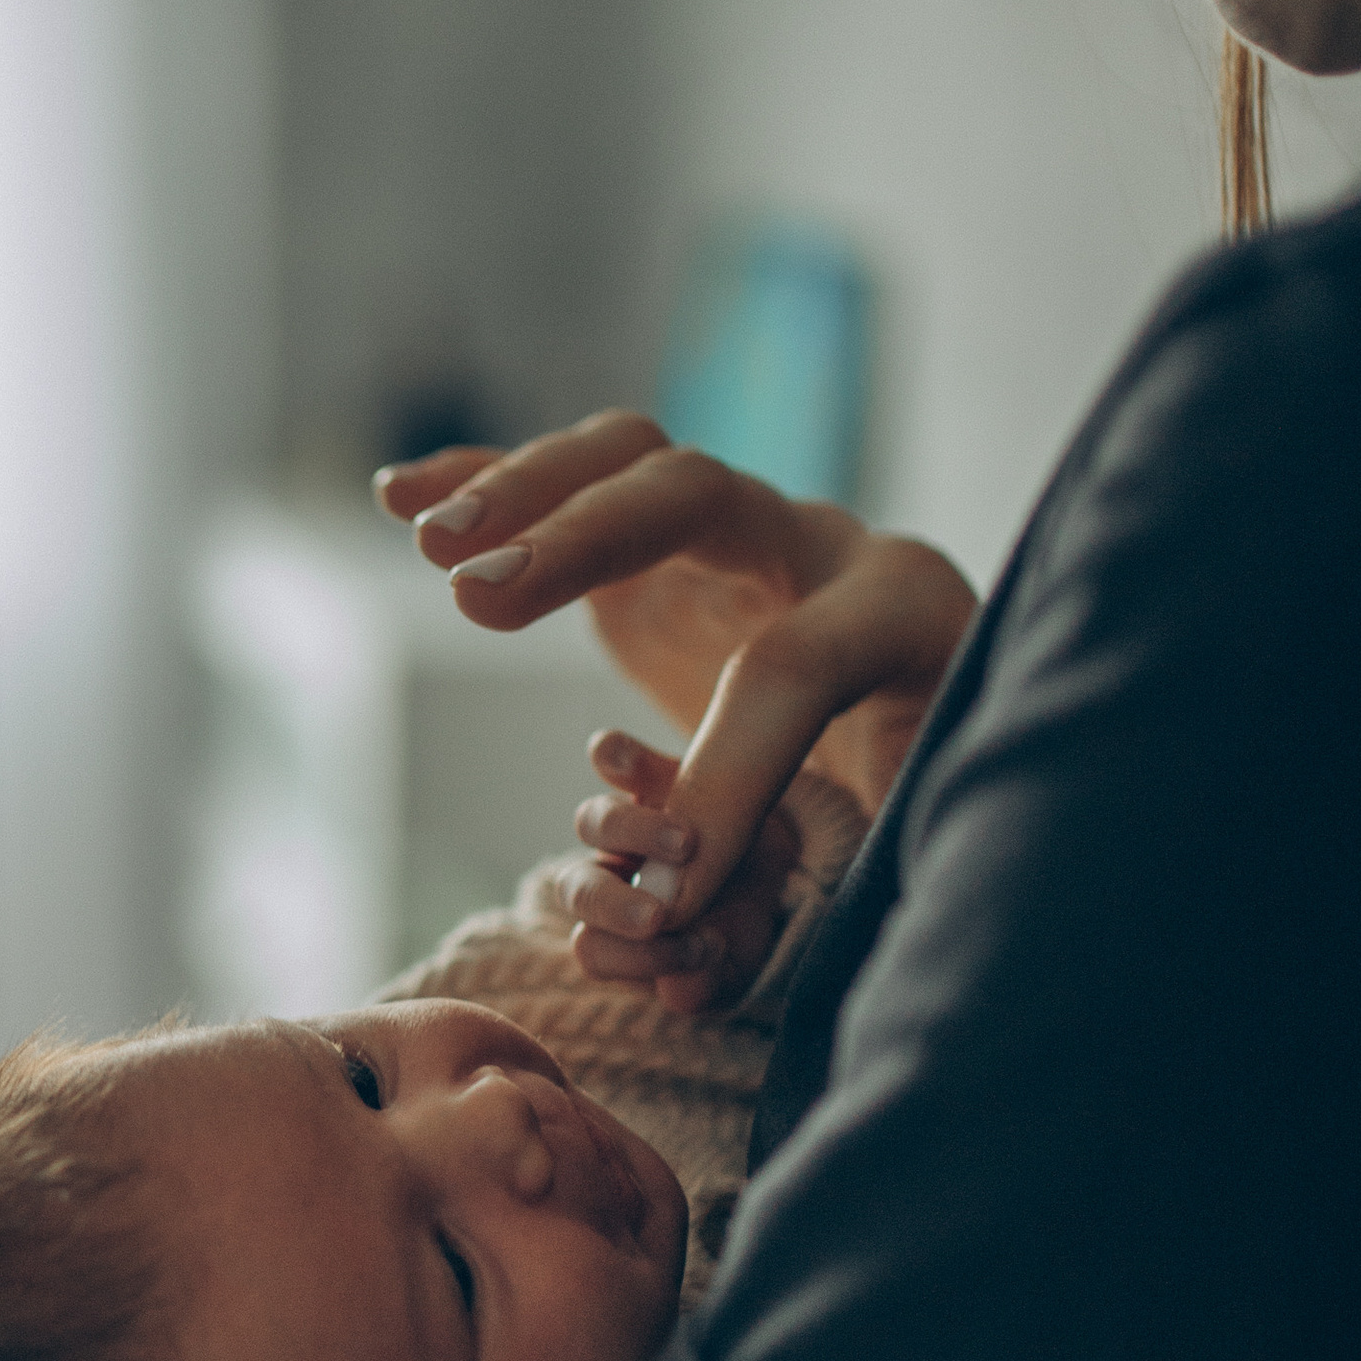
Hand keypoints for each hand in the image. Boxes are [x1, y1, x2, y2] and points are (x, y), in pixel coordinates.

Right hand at [377, 415, 974, 978]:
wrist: (962, 724)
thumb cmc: (944, 794)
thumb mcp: (916, 833)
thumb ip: (819, 861)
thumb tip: (670, 897)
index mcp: (904, 615)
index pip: (798, 661)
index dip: (724, 764)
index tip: (673, 869)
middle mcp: (820, 549)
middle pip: (697, 495)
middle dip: (587, 538)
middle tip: (482, 594)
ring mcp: (739, 536)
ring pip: (630, 464)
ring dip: (525, 495)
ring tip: (437, 550)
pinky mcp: (672, 553)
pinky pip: (578, 490)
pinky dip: (489, 480)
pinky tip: (398, 496)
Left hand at [549, 733, 800, 1010]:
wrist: (769, 872)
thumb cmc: (735, 928)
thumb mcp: (730, 964)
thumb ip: (702, 982)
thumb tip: (678, 993)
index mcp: (614, 935)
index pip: (595, 950)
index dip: (635, 959)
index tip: (699, 952)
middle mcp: (607, 877)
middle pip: (577, 887)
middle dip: (611, 906)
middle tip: (657, 918)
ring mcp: (627, 823)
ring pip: (595, 823)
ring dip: (633, 834)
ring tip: (687, 842)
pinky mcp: (654, 775)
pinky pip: (616, 758)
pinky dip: (614, 756)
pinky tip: (617, 758)